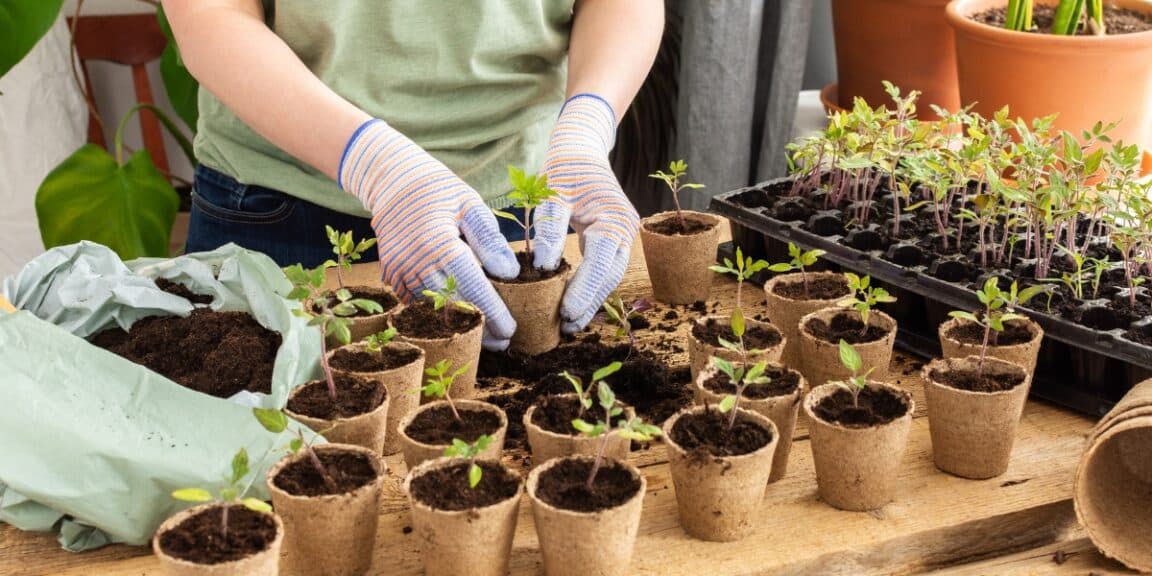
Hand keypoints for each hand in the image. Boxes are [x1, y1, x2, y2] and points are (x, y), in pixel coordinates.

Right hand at [340, 120, 518, 349]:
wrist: (392, 181)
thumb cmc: (438, 190)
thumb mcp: (470, 204)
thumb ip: (490, 239)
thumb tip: (510, 274)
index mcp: (438, 243)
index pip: (471, 287)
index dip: (492, 312)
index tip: (510, 330)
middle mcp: (415, 262)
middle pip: (452, 306)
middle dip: (478, 327)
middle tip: (502, 342)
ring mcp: (399, 271)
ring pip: (432, 310)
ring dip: (458, 325)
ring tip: (484, 337)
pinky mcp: (391, 275)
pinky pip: (416, 303)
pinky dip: (437, 313)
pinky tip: (457, 320)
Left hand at [534, 94, 639, 333]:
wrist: (581, 148)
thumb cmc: (565, 167)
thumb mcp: (552, 191)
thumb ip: (549, 227)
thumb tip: (544, 267)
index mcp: (615, 219)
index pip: (601, 263)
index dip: (585, 291)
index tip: (566, 313)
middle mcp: (626, 230)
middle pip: (610, 276)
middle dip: (589, 303)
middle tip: (566, 327)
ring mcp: (623, 235)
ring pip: (609, 276)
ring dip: (591, 300)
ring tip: (569, 324)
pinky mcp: (613, 239)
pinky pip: (604, 268)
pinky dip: (590, 287)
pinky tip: (574, 305)